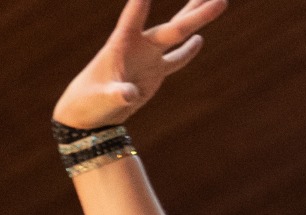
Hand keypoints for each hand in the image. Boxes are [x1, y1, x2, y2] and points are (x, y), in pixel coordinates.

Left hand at [53, 0, 225, 128]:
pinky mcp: (154, 73)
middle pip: (172, 26)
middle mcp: (139, 44)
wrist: (88, 113)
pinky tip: (200, 39)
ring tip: (217, 2)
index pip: (135, 13)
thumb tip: (129, 94)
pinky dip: (188, 51)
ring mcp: (149, 57)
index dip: (142, 0)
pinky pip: (175, 60)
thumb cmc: (88, 101)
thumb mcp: (101, 99)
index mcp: (122, 42)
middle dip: (195, 12)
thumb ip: (116, 94)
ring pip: (177, 34)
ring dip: (196, 19)